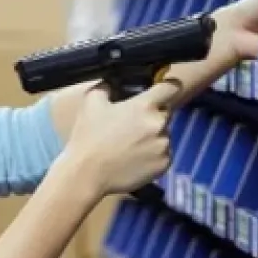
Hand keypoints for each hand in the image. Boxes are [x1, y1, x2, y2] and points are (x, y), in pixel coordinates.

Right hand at [64, 80, 180, 196]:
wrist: (87, 174)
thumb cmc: (88, 138)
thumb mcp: (91, 102)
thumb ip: (106, 87)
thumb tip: (112, 82)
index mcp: (144, 106)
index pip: (171, 87)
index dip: (167, 85)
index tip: (163, 88)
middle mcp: (159, 124)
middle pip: (165, 113)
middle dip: (152, 116)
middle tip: (132, 125)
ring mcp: (164, 146)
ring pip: (164, 135)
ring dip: (152, 137)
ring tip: (130, 146)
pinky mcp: (164, 165)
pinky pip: (163, 154)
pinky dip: (153, 155)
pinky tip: (135, 159)